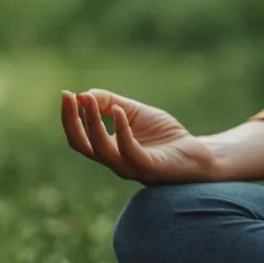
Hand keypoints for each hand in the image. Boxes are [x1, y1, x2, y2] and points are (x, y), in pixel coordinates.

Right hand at [61, 89, 216, 183]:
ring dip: (92, 123)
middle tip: (69, 97)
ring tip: (89, 100)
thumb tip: (85, 94)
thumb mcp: (134, 113)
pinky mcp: (149, 168)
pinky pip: (130, 150)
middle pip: (82, 145)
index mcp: (108, 150)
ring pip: (101, 149)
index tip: (66, 94)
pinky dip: (121, 130)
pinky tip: (120, 111)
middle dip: (72, 120)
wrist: (197, 153)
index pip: (79, 137)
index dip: (69, 117)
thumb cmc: (164, 135)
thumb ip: (110, 103)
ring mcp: (130, 167)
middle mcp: (114, 161)